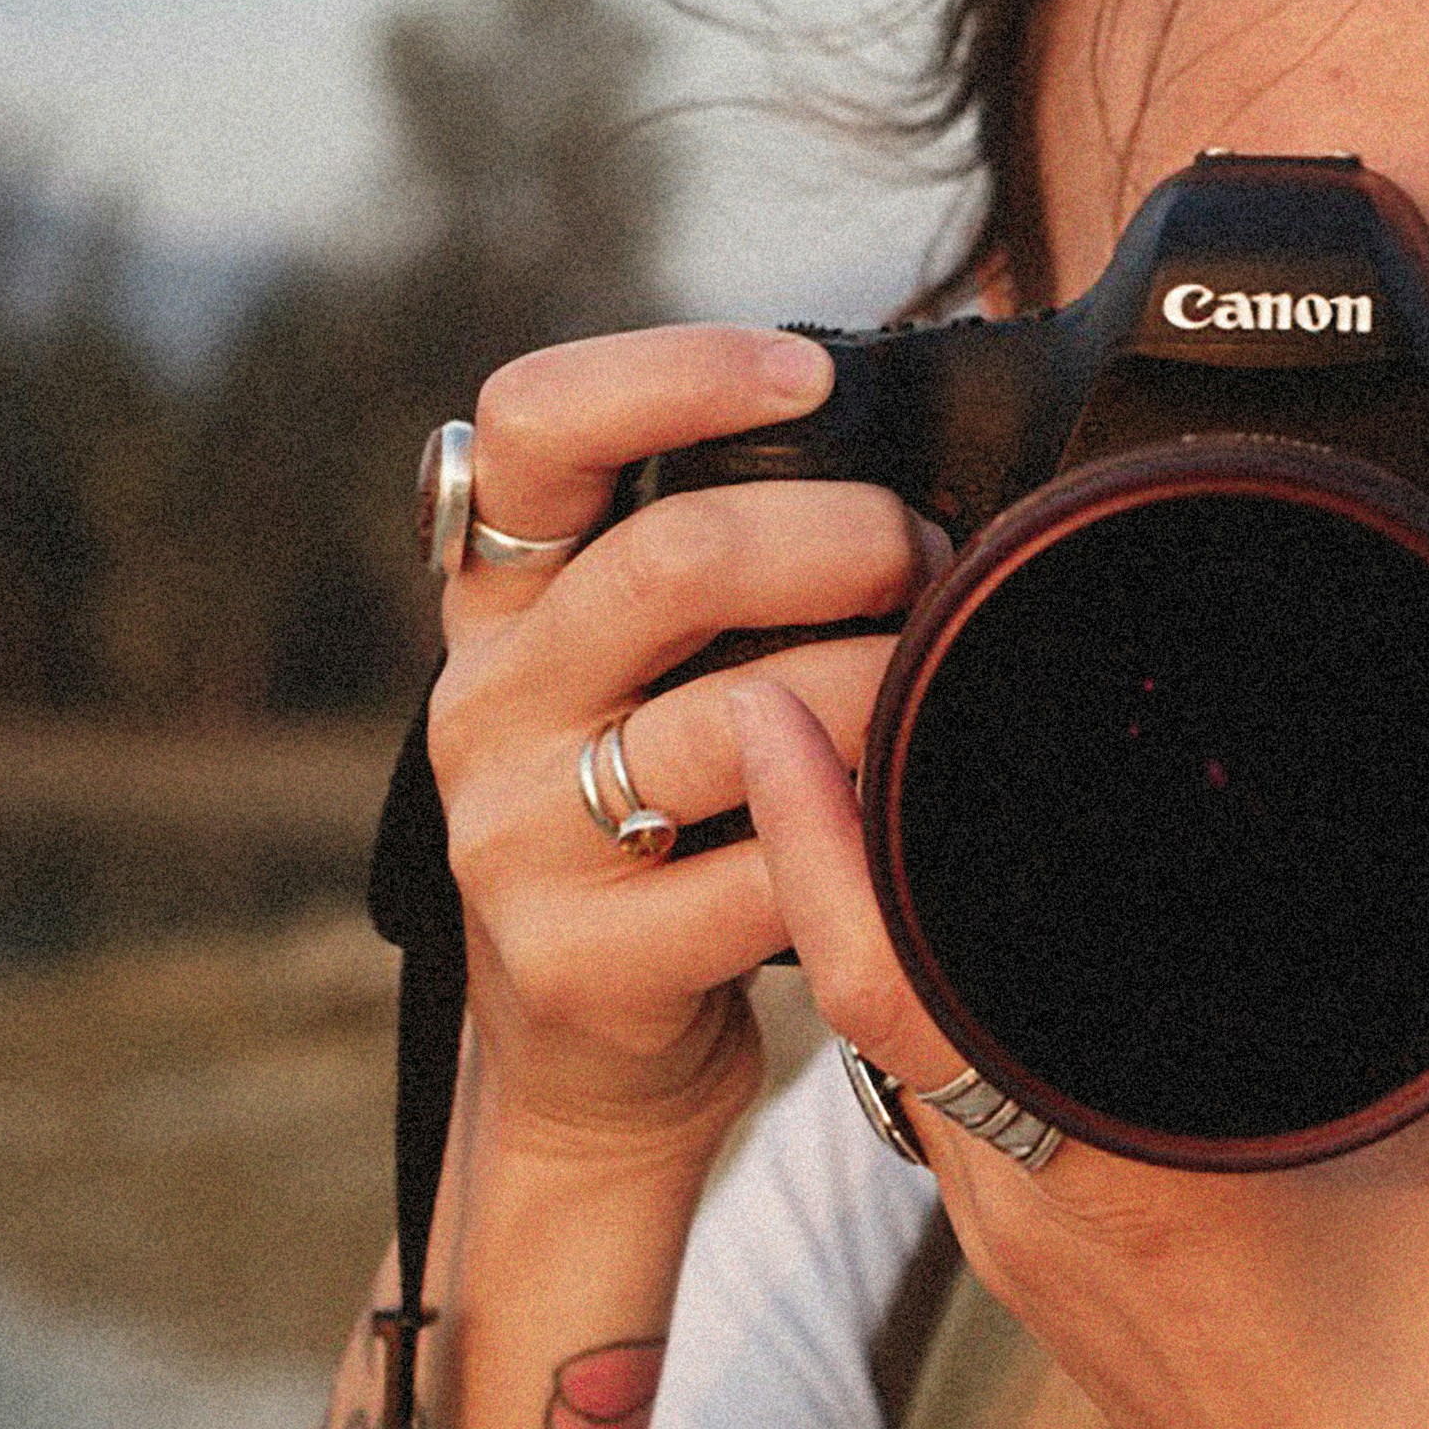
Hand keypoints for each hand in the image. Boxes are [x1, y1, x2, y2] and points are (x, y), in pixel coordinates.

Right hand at [424, 329, 951, 1172]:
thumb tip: (922, 407)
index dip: (670, 371)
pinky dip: (867, 840)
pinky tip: (918, 819)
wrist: (595, 1057)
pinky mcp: (579, 960)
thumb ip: (714, 559)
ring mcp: (515, 837)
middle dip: (845, 540)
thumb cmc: (663, 824)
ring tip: (943, 683)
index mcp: (497, 602)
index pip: (530, 424)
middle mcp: (484, 703)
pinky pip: (767, 877)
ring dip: (882, 685)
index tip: (806, 373)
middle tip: (930, 561)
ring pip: (740, 721)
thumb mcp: (640, 676)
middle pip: (673, 561)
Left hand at [734, 681, 1428, 1428]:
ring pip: (900, 1045)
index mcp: (1118, 1169)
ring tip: (895, 759)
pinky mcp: (1045, 1274)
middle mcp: (1028, 1203)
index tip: (791, 705)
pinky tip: (995, 917)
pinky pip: (952, 1096)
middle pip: (865, 989)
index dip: (824, 838)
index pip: (898, 978)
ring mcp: (1018, 1247)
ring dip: (878, 910)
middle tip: (840, 672)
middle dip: (834, 831)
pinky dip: (943, 991)